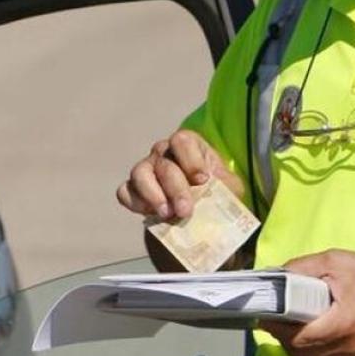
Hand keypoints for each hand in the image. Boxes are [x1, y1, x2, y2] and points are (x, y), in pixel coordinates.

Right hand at [116, 129, 243, 218]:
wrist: (199, 213)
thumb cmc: (216, 192)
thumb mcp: (229, 188)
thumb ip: (226, 186)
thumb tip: (219, 192)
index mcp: (188, 145)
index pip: (182, 140)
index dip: (191, 160)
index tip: (202, 180)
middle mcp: (163, 152)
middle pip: (164, 164)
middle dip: (176, 189)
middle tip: (185, 211)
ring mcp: (145, 169)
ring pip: (140, 173)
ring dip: (153, 195)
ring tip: (166, 214)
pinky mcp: (132, 189)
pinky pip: (125, 192)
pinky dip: (135, 203)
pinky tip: (151, 215)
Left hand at [260, 250, 354, 355]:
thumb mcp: (334, 261)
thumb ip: (302, 268)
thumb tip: (276, 275)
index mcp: (342, 323)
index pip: (298, 338)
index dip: (277, 327)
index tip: (265, 315)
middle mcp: (348, 345)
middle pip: (301, 353)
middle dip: (283, 336)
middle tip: (276, 317)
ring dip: (297, 343)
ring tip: (293, 320)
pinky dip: (315, 346)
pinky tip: (314, 326)